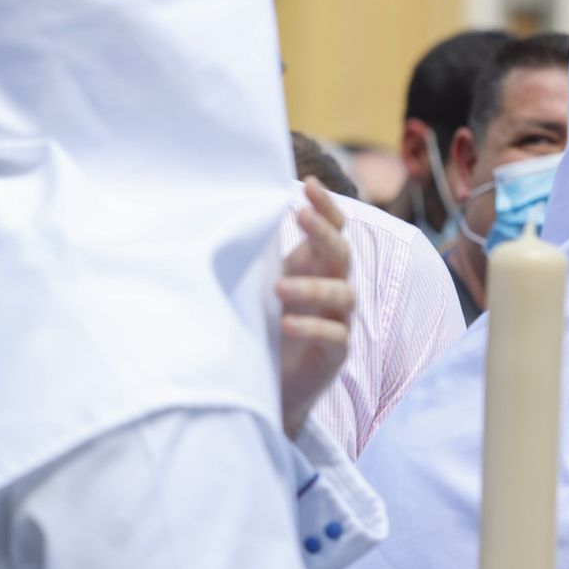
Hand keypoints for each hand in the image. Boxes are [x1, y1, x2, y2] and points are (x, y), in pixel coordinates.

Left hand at [278, 178, 351, 438]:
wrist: (267, 385)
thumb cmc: (262, 327)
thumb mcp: (255, 286)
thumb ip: (255, 258)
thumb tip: (226, 218)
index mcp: (313, 267)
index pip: (332, 230)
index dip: (325, 207)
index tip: (308, 184)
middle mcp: (331, 288)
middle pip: (341, 253)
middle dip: (323, 231)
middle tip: (300, 215)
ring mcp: (338, 320)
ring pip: (342, 294)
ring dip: (311, 287)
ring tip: (278, 288)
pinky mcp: (335, 353)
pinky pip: (334, 335)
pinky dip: (311, 328)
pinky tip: (287, 324)